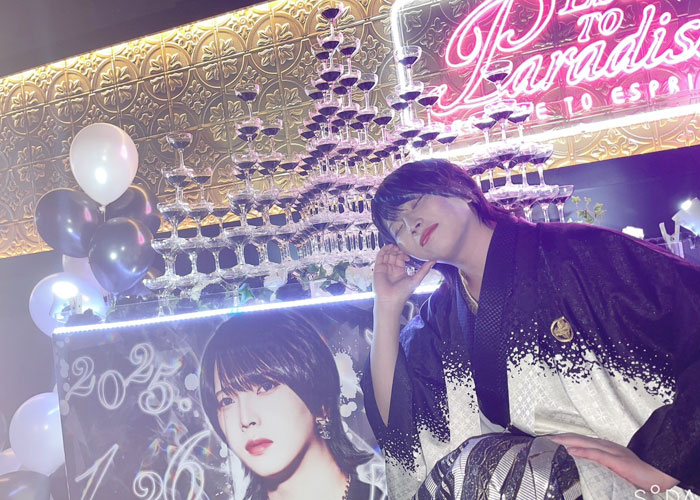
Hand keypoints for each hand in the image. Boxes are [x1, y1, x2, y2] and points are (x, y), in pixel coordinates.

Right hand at [373, 244, 434, 310]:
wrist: (391, 300)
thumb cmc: (403, 293)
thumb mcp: (416, 279)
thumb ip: (424, 270)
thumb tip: (434, 261)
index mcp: (399, 271)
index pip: (400, 258)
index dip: (404, 254)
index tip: (408, 254)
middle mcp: (391, 269)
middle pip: (393, 255)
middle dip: (397, 250)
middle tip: (401, 248)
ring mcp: (384, 268)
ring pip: (387, 254)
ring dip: (391, 249)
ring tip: (395, 246)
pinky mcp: (378, 268)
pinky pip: (379, 257)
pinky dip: (383, 250)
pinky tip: (389, 247)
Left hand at [548, 433, 678, 492]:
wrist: (658, 475)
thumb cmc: (638, 474)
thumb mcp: (614, 469)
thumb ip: (600, 466)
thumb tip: (584, 468)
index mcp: (604, 448)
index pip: (580, 441)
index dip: (564, 439)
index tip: (549, 440)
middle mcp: (606, 446)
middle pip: (578, 438)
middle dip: (561, 438)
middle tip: (544, 438)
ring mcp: (611, 451)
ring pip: (584, 442)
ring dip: (566, 441)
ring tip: (552, 441)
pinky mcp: (617, 460)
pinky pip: (596, 454)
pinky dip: (582, 451)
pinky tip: (571, 450)